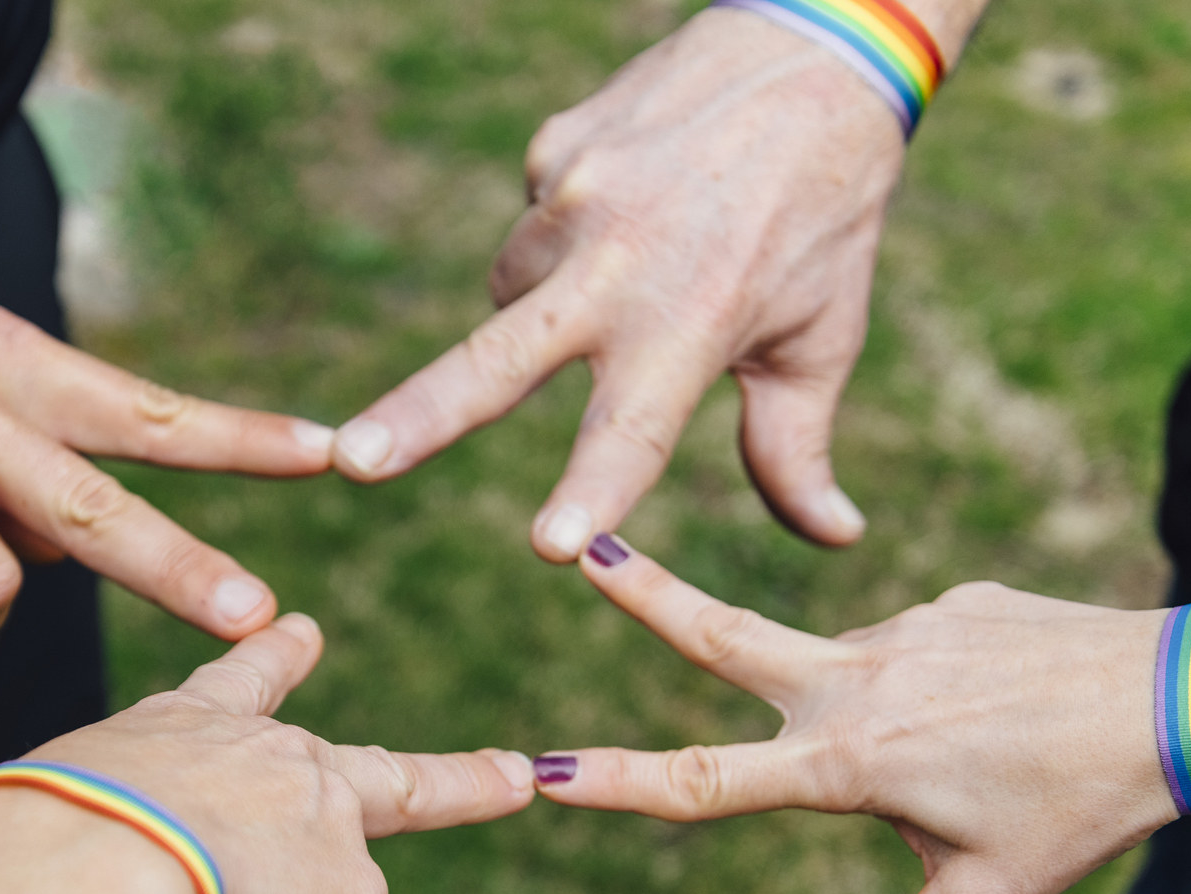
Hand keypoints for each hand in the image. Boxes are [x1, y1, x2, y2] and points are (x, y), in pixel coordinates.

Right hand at [0, 615, 536, 893]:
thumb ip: (126, 866)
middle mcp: (277, 761)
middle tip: (520, 776)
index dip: (273, 661)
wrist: (76, 869)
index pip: (236, 682)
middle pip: (379, 777)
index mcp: (184, 731)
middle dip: (462, 782)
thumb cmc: (27, 851)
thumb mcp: (63, 831)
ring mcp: (329, 824)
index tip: (304, 631)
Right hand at [331, 8, 919, 558]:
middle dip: (417, 416)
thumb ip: (797, 449)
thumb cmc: (825, 217)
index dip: (590, 490)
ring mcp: (573, 197)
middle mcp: (620, 261)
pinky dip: (566, 235)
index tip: (553, 545)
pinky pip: (532, 225)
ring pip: (511, 297)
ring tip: (632, 267)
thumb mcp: (822, 335)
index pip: (634, 428)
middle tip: (352, 462)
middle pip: (495, 362)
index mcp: (695, 320)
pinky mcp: (550, 150)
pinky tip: (631, 201)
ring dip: (545, 309)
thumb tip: (837, 539)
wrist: (815, 50)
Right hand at [532, 538, 1172, 893]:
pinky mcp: (946, 602)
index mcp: (850, 761)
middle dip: (642, 592)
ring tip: (995, 758)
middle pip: (724, 635)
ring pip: (850, 679)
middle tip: (578, 543)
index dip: (620, 783)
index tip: (542, 769)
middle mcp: (858, 681)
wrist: (1188, 695)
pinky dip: (935, 691)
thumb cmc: (1081, 808)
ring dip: (878, 719)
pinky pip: (914, 654)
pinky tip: (1010, 714)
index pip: (708, 779)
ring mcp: (902, 629)